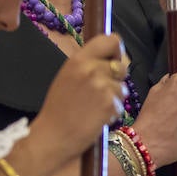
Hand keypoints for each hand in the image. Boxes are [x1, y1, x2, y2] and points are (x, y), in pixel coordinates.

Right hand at [30, 33, 128, 157]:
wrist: (53, 135)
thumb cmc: (59, 108)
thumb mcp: (68, 76)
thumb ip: (88, 64)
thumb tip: (112, 58)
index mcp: (78, 59)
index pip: (111, 40)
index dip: (116, 50)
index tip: (112, 60)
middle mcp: (91, 69)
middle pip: (122, 64)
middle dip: (118, 77)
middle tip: (103, 90)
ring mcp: (101, 86)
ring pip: (123, 86)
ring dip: (115, 97)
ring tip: (95, 106)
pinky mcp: (109, 104)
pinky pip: (121, 103)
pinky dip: (113, 111)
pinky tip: (96, 117)